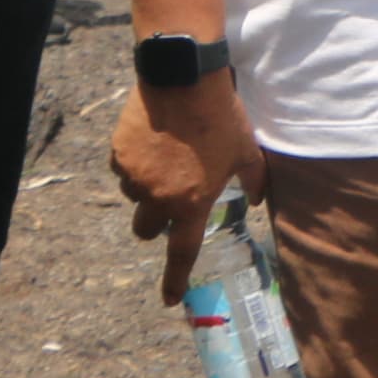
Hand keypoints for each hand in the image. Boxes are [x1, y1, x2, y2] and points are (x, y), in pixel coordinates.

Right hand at [113, 75, 266, 294]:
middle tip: (171, 195)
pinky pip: (122, 170)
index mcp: (191, 204)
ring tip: (167, 156)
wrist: (184, 78)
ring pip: (133, 197)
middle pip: (146, 230)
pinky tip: (153, 139)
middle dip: (155, 220)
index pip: (181, 253)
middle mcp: (158, 198)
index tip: (169, 299)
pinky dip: (134, 163)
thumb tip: (259, 199)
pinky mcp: (118, 155)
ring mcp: (134, 177)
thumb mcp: (246, 149)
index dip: (174, 279)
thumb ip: (254, 180)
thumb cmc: (221, 116)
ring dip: (145, 188)